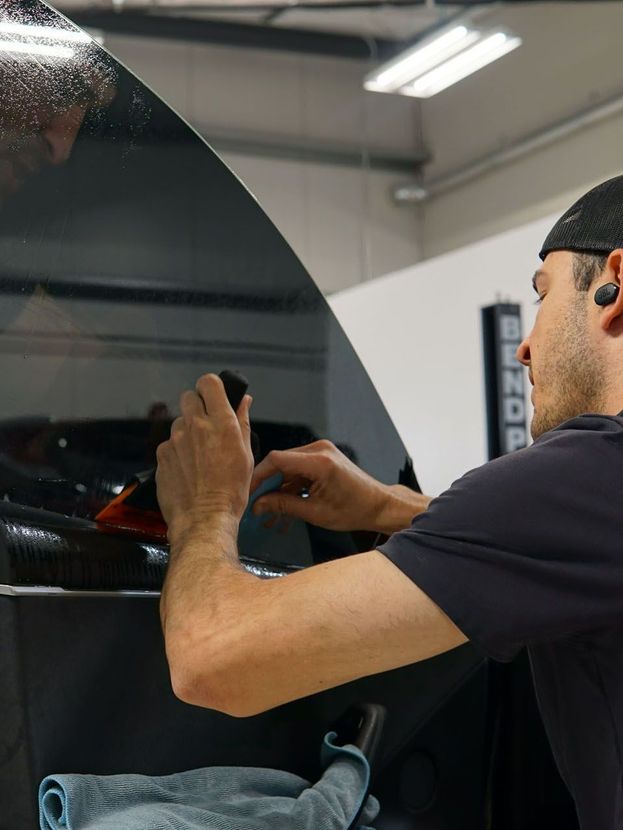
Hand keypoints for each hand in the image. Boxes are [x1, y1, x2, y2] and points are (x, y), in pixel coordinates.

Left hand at [156, 374, 253, 542]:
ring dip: (187, 430)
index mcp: (221, 422)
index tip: (216, 398)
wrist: (204, 519)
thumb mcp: (246, 455)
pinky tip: (187, 468)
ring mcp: (175, 439)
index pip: (209, 382)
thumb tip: (243, 401)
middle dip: (198, 405)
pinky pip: (169, 443)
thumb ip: (242, 422)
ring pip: (179, 422)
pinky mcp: (161, 455)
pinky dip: (177, 451)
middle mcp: (195, 425)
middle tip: (207, 425)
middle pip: (189, 396)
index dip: (212, 388)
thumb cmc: (230, 491)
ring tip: (198, 454)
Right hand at [250, 440, 392, 532]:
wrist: (378, 505)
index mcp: (319, 462)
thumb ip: (284, 506)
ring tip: (271, 515)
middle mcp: (320, 451)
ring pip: (288, 469)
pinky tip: (285, 507)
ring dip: (279, 490)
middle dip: (267, 486)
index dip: (258, 476)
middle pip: (280, 463)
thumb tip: (259, 505)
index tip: (249, 491)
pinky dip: (291, 487)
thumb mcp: (315, 513)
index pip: (276, 460)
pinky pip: (298, 470)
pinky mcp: (322, 458)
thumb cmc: (355, 509)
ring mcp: (321, 452)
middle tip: (256, 506)